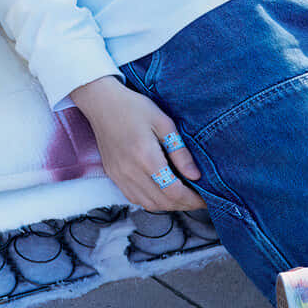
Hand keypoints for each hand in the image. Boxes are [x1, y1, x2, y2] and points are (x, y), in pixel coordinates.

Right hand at [70, 75, 204, 211]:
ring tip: (182, 196)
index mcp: (145, 157)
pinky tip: (160, 192)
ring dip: (168, 205)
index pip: (173, 191)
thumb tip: (195, 175)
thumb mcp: (163, 122)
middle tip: (199, 199)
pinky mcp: (113, 175)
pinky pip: (134, 198)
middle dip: (184, 204)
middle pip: (163, 202)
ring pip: (149, 204)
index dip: (193, 200)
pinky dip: (151, 201)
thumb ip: (180, 151)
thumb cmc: (132, 107)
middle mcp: (130, 171)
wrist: (101, 103)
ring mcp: (119, 175)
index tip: (206, 198)